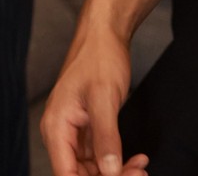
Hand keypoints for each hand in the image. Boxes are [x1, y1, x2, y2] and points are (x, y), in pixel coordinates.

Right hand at [41, 19, 145, 175]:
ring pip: (92, 169)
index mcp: (56, 127)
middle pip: (80, 174)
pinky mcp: (88, 130)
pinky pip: (101, 156)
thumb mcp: (104, 98)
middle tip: (138, 174)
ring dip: (117, 172)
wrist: (105, 36)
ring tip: (141, 166)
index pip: (66, 173)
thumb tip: (110, 171)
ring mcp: (74, 132)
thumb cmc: (99, 58)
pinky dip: (119, 161)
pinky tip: (138, 158)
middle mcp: (61, 133)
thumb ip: (106, 137)